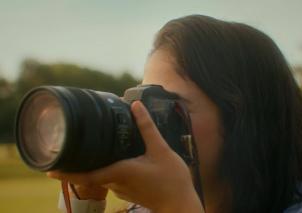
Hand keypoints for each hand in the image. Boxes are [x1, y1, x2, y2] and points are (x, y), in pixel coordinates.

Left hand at [47, 101, 203, 212]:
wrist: (180, 204)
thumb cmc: (172, 180)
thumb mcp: (160, 150)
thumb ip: (146, 128)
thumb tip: (135, 106)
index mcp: (119, 172)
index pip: (85, 175)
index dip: (65, 173)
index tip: (49, 168)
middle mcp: (116, 183)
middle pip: (89, 175)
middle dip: (76, 164)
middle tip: (65, 150)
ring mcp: (121, 189)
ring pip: (100, 176)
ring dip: (91, 165)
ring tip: (84, 149)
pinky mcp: (127, 190)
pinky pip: (110, 178)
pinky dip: (105, 167)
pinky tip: (110, 157)